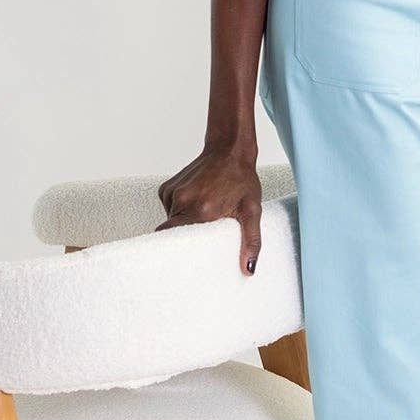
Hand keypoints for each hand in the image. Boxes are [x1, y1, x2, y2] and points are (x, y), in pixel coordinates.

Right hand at [156, 148, 262, 275]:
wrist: (230, 150)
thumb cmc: (241, 179)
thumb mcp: (252, 211)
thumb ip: (251, 241)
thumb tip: (249, 269)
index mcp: (201, 211)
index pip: (175, 241)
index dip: (178, 251)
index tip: (186, 257)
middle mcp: (183, 201)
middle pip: (172, 232)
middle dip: (183, 237)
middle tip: (200, 234)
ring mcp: (172, 193)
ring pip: (170, 220)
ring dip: (183, 221)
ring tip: (202, 213)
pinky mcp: (167, 187)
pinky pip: (168, 207)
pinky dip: (179, 209)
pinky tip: (195, 202)